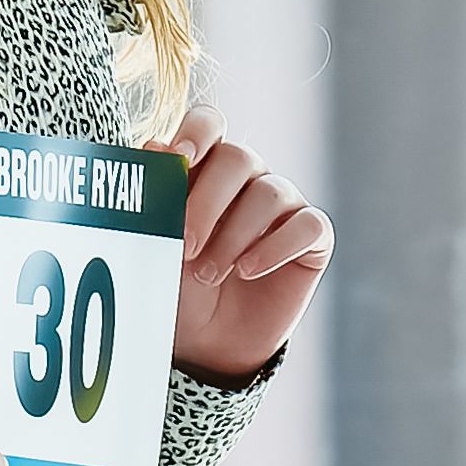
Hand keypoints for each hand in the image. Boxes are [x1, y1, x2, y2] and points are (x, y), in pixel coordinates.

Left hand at [170, 117, 332, 388]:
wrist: (206, 341)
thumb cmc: (177, 285)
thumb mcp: (158, 242)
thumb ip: (157, 195)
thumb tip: (153, 145)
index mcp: (206, 166)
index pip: (210, 123)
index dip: (198, 132)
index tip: (180, 159)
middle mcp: (248, 177)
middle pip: (238, 158)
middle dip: (207, 202)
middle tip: (183, 245)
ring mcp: (284, 204)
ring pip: (269, 193)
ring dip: (234, 236)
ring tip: (208, 274)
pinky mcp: (312, 236)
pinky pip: (306, 225)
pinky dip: (275, 247)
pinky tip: (248, 271)